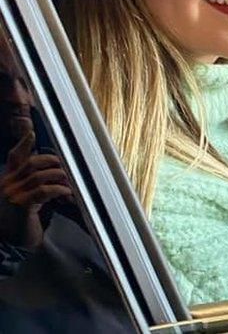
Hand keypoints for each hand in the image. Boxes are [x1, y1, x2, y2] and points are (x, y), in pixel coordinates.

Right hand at [0, 132, 71, 248]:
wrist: (10, 245)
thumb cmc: (21, 222)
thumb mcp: (27, 199)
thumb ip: (35, 185)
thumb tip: (58, 173)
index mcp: (7, 181)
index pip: (14, 157)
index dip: (23, 144)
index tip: (32, 133)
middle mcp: (7, 185)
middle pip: (31, 163)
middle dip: (53, 161)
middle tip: (68, 166)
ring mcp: (12, 195)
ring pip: (39, 175)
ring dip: (59, 176)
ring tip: (71, 182)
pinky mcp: (20, 206)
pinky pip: (42, 191)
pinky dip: (58, 189)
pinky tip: (67, 193)